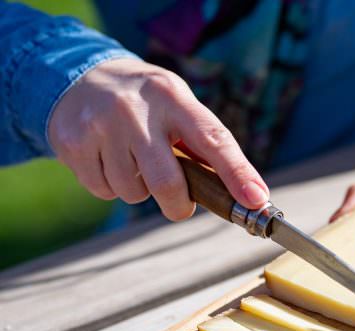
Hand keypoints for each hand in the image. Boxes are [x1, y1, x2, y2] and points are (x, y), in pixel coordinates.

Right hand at [49, 58, 267, 220]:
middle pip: (167, 182)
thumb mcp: (179, 107)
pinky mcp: (72, 143)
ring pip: (134, 192)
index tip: (256, 200)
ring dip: (141, 190)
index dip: (237, 173)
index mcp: (173, 97)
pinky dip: (113, 187)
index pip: (213, 139)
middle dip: (179, 206)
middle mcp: (135, 109)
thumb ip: (207, 146)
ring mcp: (100, 125)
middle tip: (180, 205)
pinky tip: (109, 160)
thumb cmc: (147, 103)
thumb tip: (247, 194)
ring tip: (135, 161)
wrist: (79, 76)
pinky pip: (104, 191)